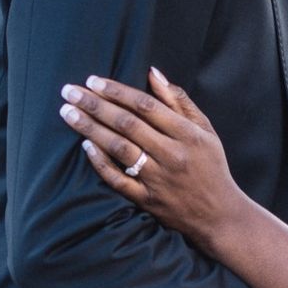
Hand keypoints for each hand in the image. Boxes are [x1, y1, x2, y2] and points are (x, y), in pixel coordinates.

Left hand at [58, 67, 249, 252]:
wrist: (219, 215)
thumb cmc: (211, 166)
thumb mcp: (204, 129)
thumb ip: (179, 100)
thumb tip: (152, 72)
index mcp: (187, 134)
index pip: (146, 106)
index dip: (117, 91)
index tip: (93, 80)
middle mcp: (172, 155)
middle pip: (127, 124)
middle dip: (95, 105)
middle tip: (69, 91)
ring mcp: (158, 179)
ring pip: (119, 149)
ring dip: (91, 129)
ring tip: (68, 113)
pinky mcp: (147, 200)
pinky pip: (119, 180)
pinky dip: (101, 163)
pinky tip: (85, 146)